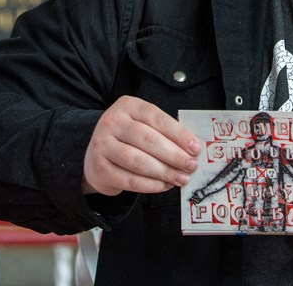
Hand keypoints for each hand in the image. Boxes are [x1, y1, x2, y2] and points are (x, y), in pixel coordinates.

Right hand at [82, 95, 200, 196]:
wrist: (96, 155)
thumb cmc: (128, 139)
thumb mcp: (142, 124)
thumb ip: (164, 132)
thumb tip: (192, 149)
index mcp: (127, 105)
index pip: (157, 118)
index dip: (179, 134)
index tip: (196, 148)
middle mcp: (111, 122)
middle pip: (149, 140)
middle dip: (174, 155)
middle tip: (191, 166)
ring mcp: (102, 145)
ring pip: (139, 162)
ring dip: (164, 172)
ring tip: (181, 178)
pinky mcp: (99, 169)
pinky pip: (129, 180)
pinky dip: (150, 185)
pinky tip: (164, 185)